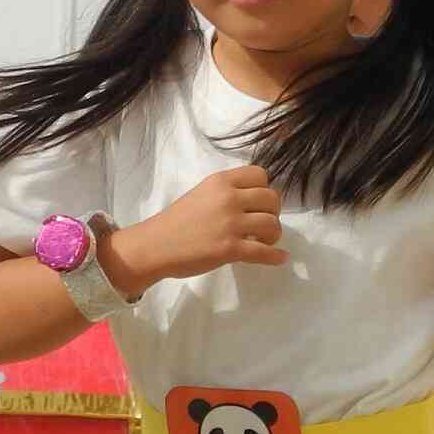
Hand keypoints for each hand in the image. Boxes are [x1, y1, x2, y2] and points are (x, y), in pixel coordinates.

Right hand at [118, 168, 287, 285]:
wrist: (155, 246)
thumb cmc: (176, 221)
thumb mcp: (202, 194)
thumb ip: (226, 193)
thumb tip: (253, 201)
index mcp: (221, 182)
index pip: (260, 175)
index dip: (265, 189)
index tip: (259, 203)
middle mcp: (229, 198)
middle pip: (271, 199)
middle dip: (273, 213)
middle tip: (263, 224)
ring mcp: (230, 223)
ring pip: (272, 224)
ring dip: (273, 235)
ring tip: (264, 242)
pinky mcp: (230, 248)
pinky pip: (264, 252)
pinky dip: (275, 256)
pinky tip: (279, 258)